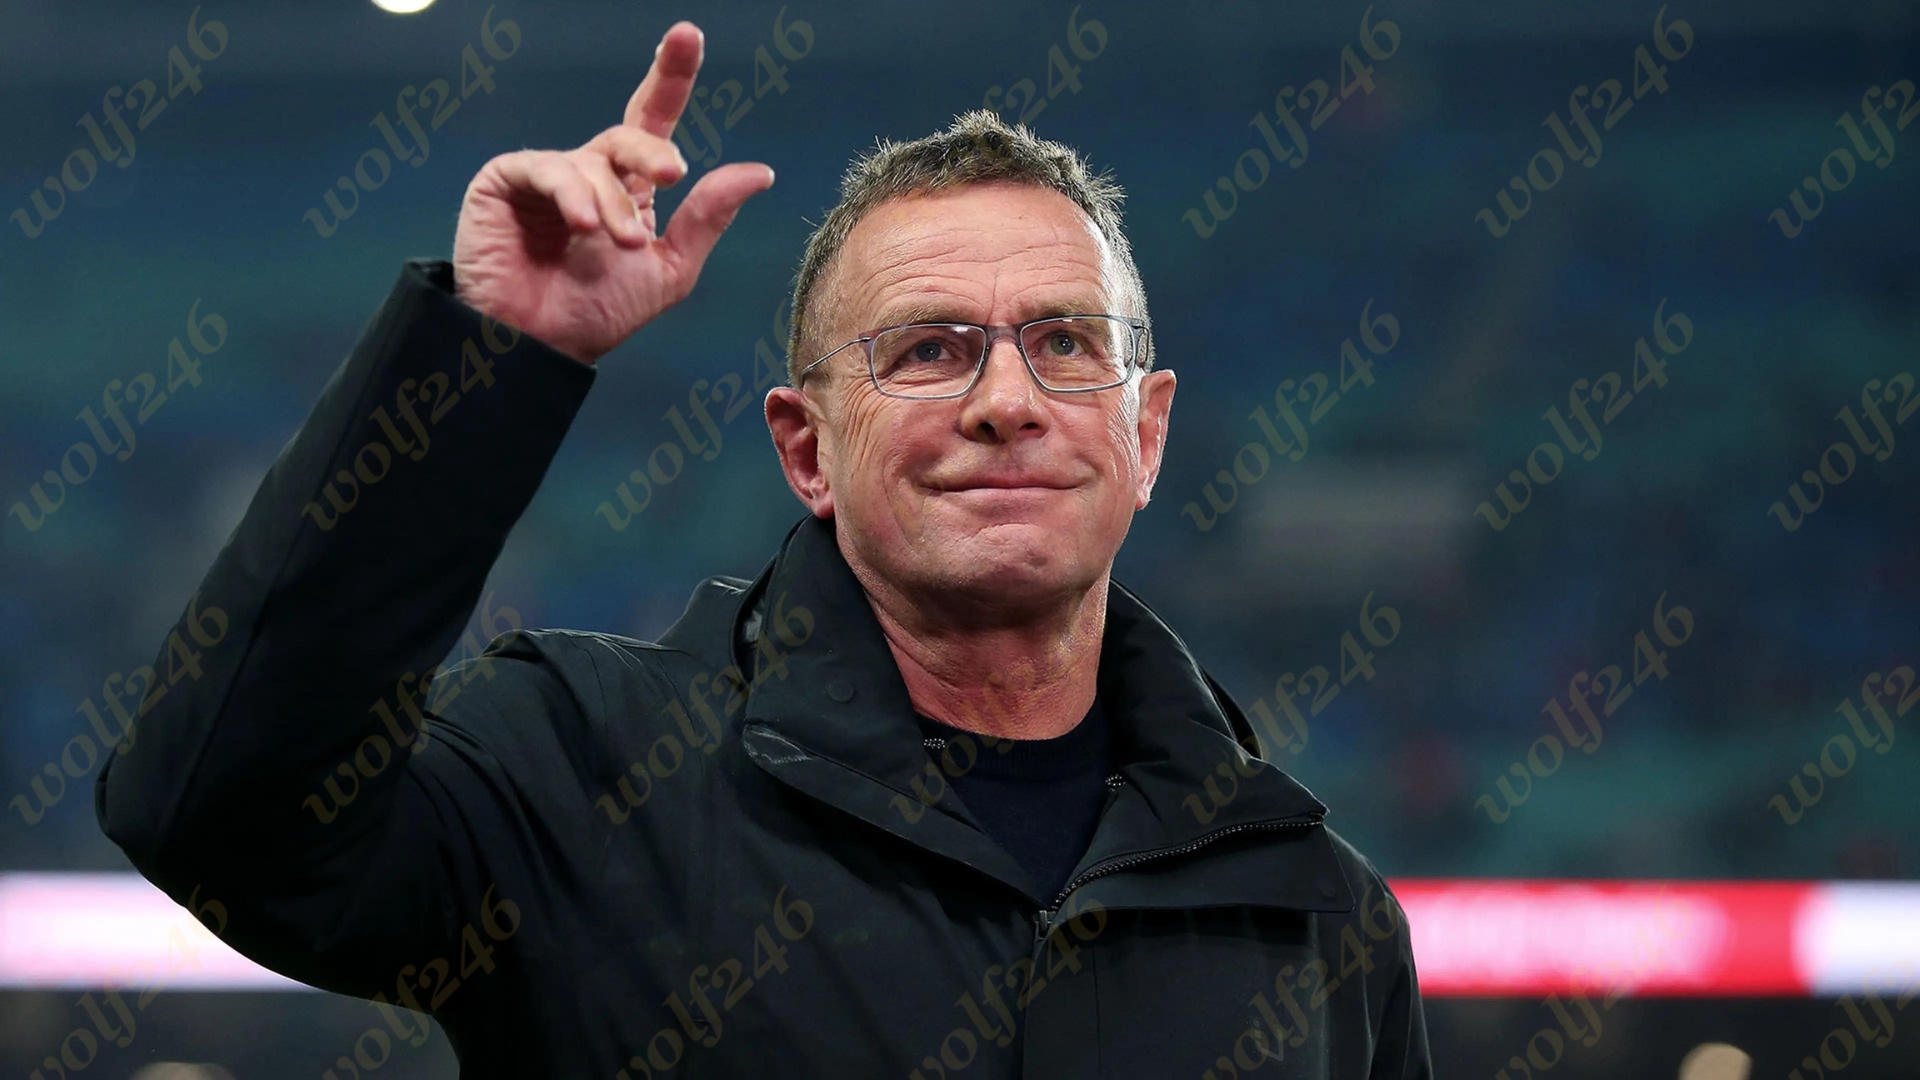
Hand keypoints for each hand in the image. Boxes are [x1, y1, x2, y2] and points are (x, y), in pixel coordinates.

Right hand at [451, 21, 775, 363]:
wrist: (538, 347)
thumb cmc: (597, 313)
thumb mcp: (669, 268)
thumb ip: (708, 218)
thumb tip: (760, 172)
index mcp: (628, 188)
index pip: (652, 121)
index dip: (670, 77)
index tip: (687, 35)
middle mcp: (588, 173)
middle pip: (629, 133)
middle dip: (653, 150)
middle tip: (672, 175)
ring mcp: (545, 174)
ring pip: (594, 160)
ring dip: (613, 203)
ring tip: (618, 243)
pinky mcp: (504, 180)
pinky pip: (546, 167)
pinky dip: (572, 194)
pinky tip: (584, 225)